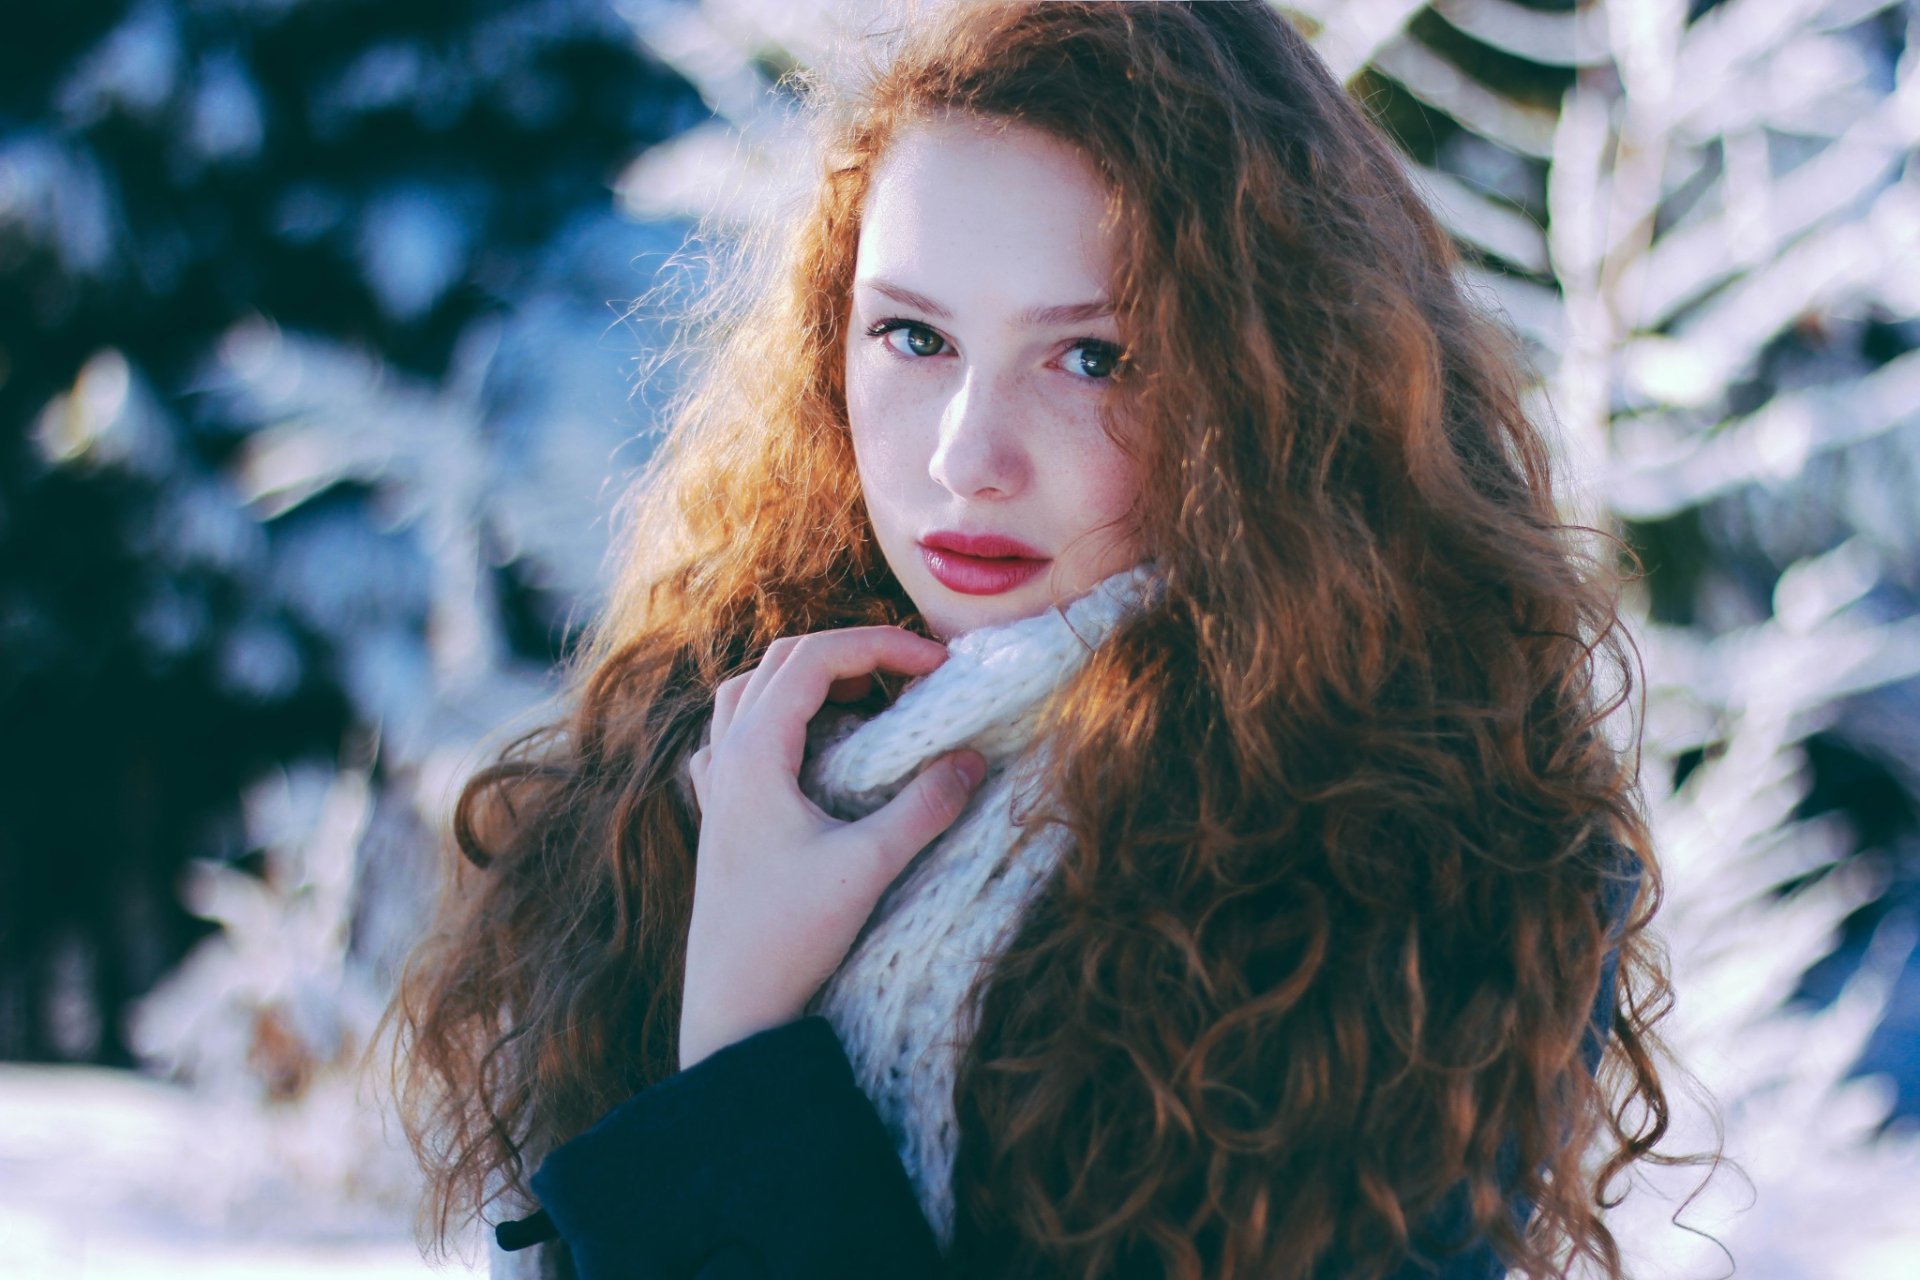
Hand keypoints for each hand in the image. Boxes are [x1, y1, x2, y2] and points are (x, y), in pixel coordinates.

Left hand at [678, 626, 986, 1070]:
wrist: (730, 1009)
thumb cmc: (787, 938)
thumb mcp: (867, 869)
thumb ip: (923, 808)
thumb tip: (971, 761)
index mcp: (753, 753)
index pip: (814, 657)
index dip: (881, 645)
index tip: (938, 664)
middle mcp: (727, 757)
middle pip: (782, 662)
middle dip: (853, 653)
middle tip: (914, 676)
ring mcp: (718, 785)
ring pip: (753, 692)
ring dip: (813, 681)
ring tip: (871, 703)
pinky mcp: (721, 815)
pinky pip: (738, 735)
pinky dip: (780, 719)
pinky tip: (811, 750)